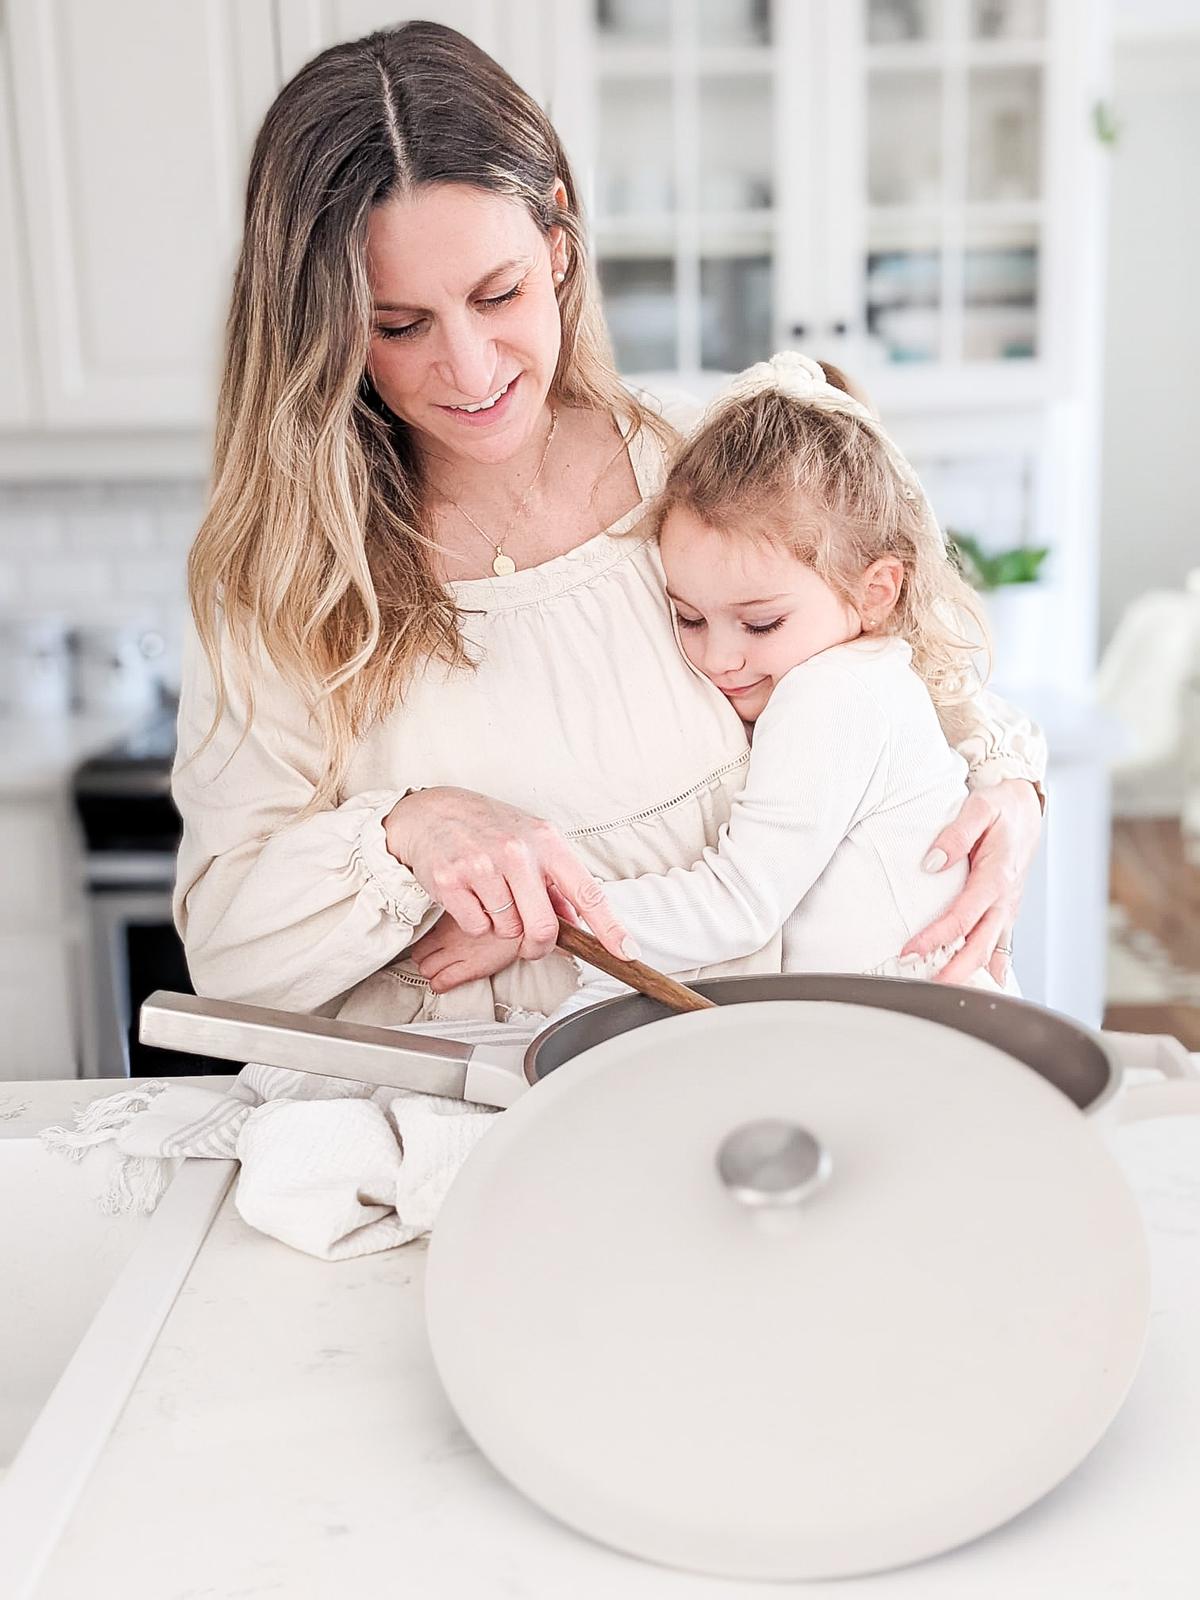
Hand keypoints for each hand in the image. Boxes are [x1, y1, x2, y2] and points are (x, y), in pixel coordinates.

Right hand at [383, 786, 631, 962]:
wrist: (433, 812)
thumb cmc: (489, 829)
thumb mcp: (531, 842)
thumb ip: (556, 883)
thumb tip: (578, 924)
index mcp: (547, 842)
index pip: (587, 892)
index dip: (610, 927)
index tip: (627, 952)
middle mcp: (517, 852)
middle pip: (542, 928)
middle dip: (538, 946)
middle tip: (530, 943)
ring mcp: (483, 866)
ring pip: (507, 930)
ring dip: (501, 926)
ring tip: (490, 895)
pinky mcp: (451, 881)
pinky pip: (477, 927)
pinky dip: (475, 922)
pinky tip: (470, 895)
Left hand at [410, 913, 520, 992]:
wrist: (527, 925)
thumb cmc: (512, 913)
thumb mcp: (485, 900)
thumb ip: (469, 904)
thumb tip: (462, 905)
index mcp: (453, 914)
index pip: (424, 929)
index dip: (426, 938)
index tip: (431, 940)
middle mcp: (451, 935)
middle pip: (420, 950)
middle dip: (425, 956)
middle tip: (433, 957)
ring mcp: (459, 953)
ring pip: (426, 968)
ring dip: (431, 971)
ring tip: (439, 971)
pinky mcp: (470, 969)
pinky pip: (443, 981)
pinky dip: (439, 984)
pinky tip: (443, 983)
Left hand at [901, 779, 1042, 985]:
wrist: (1026, 808)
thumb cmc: (1002, 808)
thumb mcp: (979, 808)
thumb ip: (956, 834)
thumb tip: (933, 862)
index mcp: (996, 876)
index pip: (962, 917)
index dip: (935, 937)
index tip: (910, 950)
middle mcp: (1004, 899)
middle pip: (980, 947)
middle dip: (953, 972)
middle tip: (924, 987)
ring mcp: (1007, 908)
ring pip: (990, 952)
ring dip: (968, 974)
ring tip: (942, 992)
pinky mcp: (1005, 911)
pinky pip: (1000, 946)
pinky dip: (990, 968)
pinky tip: (980, 986)